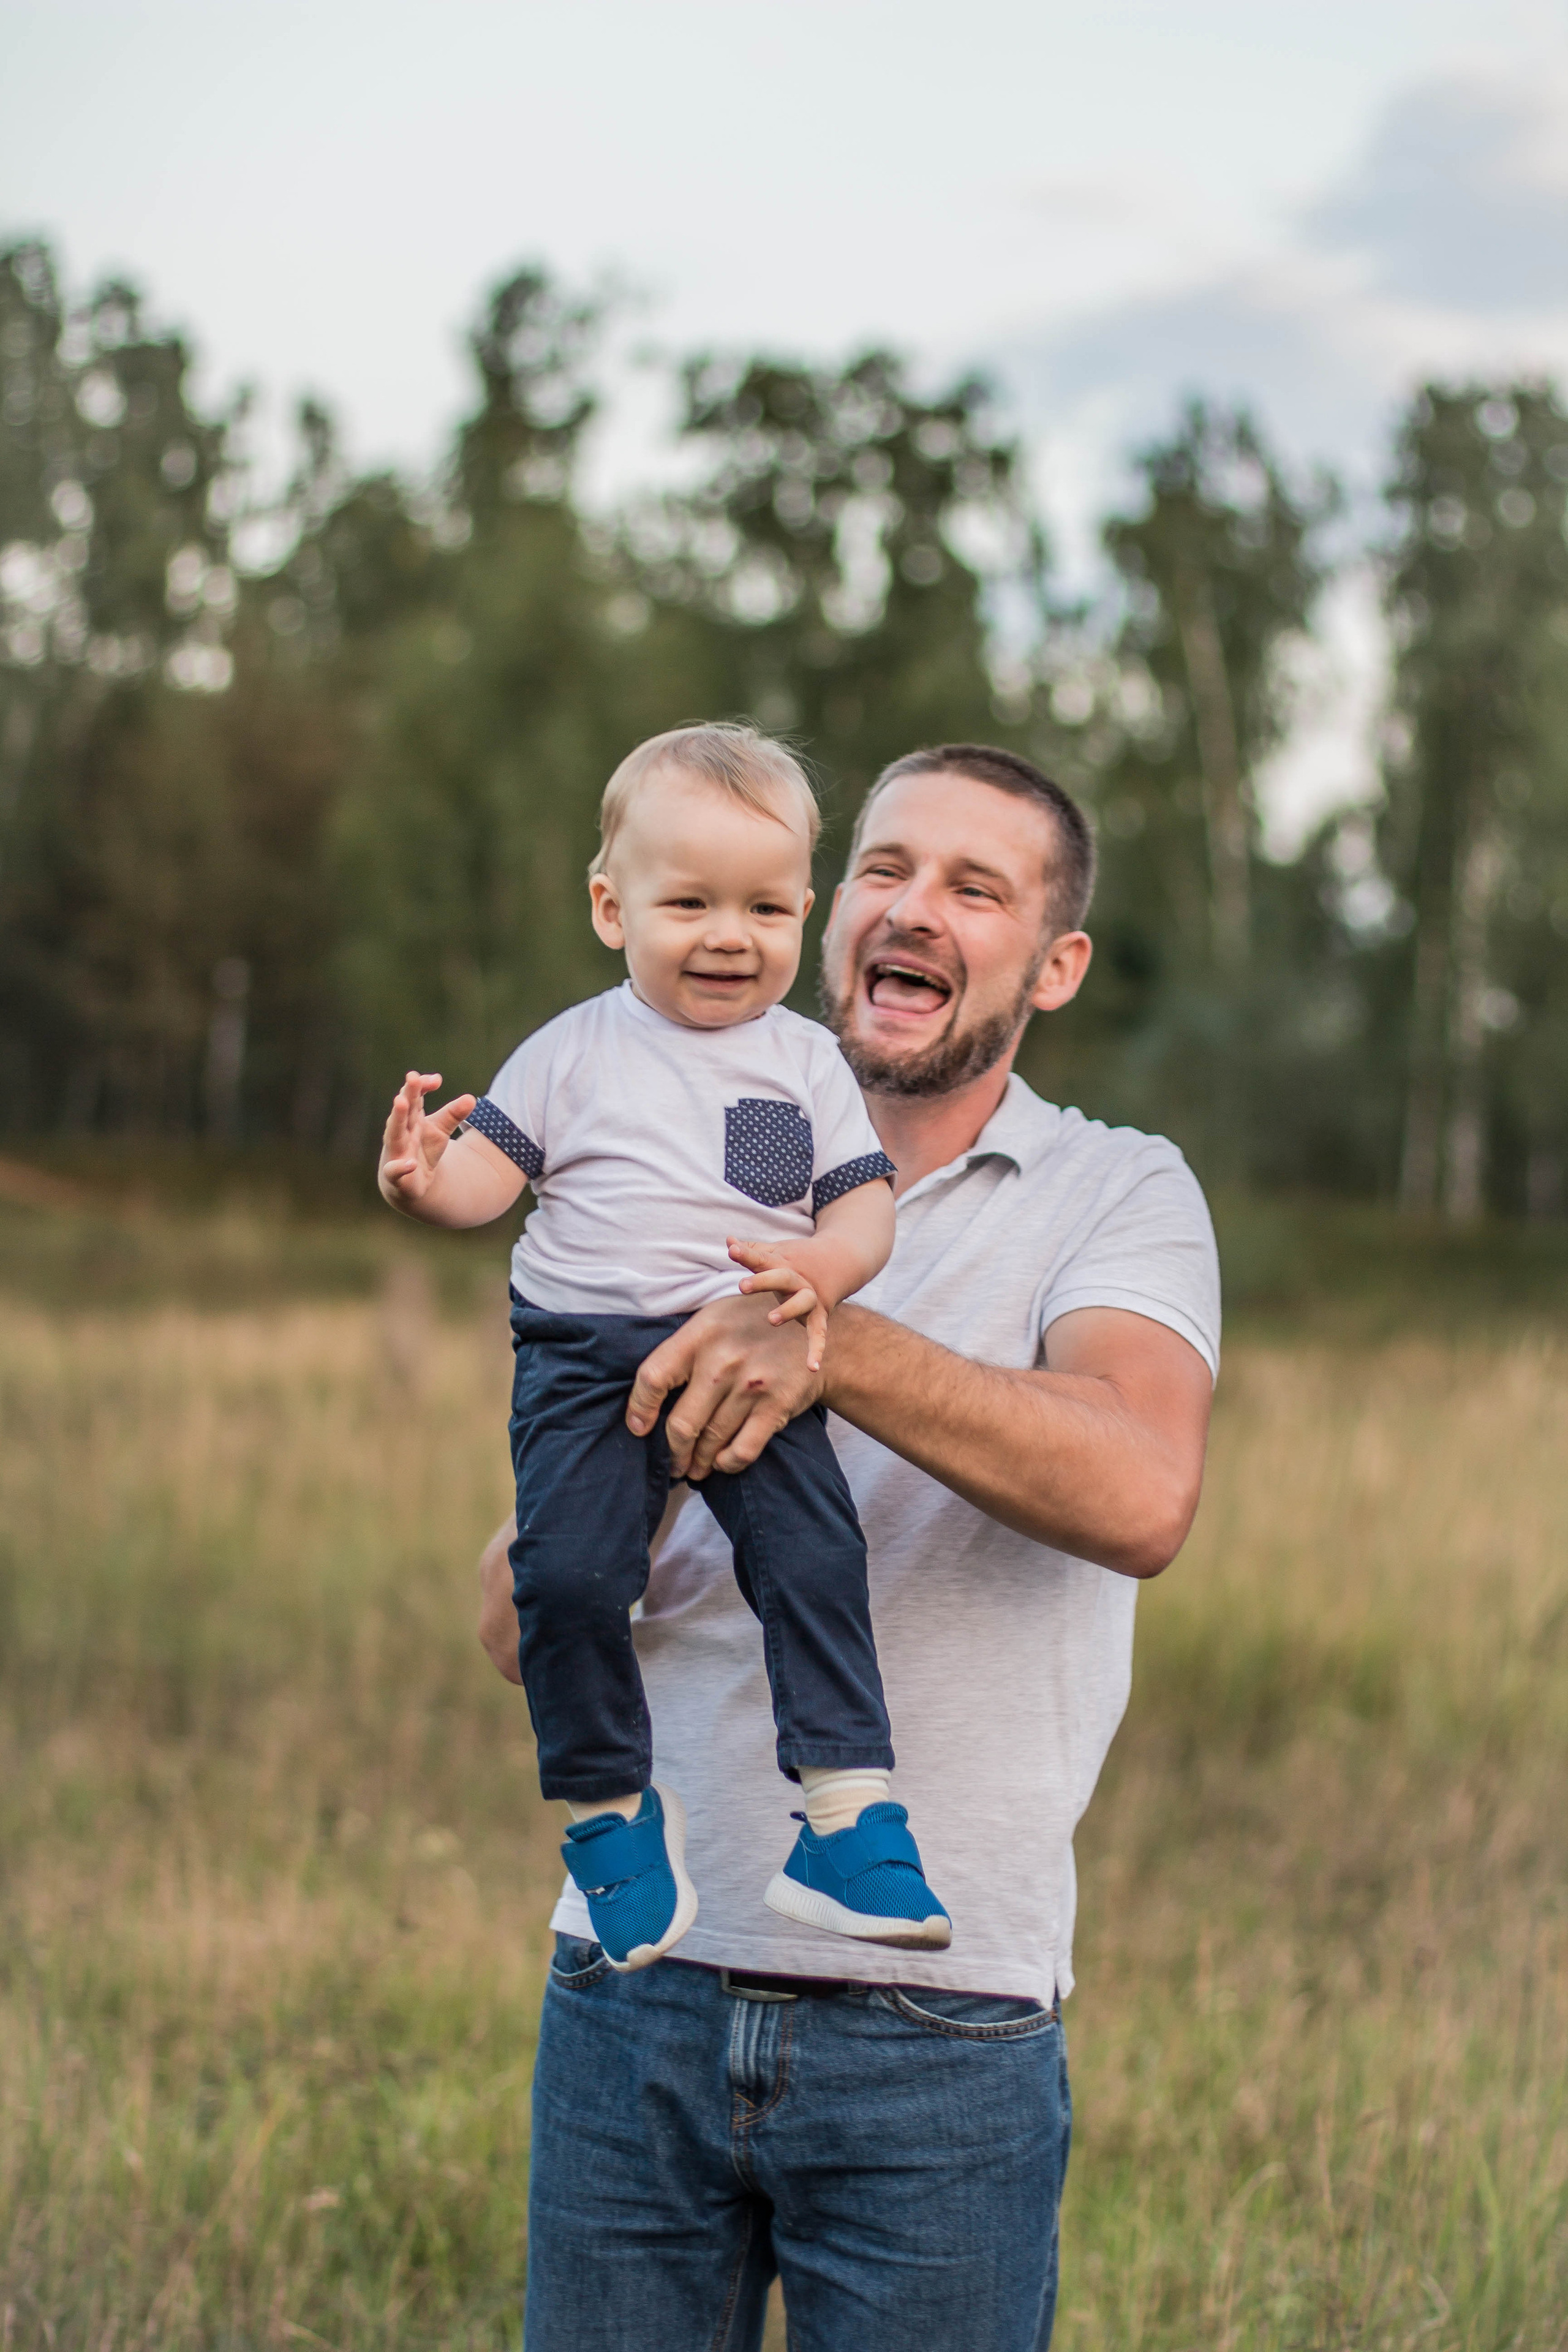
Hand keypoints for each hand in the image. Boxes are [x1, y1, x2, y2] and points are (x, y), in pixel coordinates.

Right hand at [378, 1071, 476, 1208]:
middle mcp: (400, 1132)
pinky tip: (410, 1164)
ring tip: (401, 1102)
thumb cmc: (422, 1149)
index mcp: (411, 1119)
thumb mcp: (440, 1130)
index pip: (414, 1098)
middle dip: (408, 1093)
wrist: (409, 1182)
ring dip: (397, 1118)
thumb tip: (472, 1098)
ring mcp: (395, 1153)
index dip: (422, 1086)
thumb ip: (453, 1114)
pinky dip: (400, 1167)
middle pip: (404, 1111)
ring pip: (394, 1134)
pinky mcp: (395, 1176)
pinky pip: (395, 1171)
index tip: (436, 1080)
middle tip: (412, 1077)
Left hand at [626, 1292, 821, 1479]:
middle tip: (672, 1463)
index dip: (639, 1409)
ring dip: (699, 1463)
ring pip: (712, 1441)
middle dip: (673, 1452)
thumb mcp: (713, 1318)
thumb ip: (683, 1349)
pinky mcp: (776, 1405)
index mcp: (700, 1334)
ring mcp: (751, 1384)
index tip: (638, 1428)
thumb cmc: (751, 1324)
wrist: (811, 1327)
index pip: (653, 1379)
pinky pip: (743, 1450)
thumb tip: (646, 1398)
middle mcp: (723, 1360)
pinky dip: (728, 1464)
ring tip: (694, 1470)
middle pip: (682, 1423)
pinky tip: (722, 1463)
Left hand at [728, 1238, 827, 1370]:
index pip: (762, 1258)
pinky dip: (817, 1350)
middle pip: (782, 1278)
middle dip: (763, 1281)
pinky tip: (813, 1368)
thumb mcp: (776, 1252)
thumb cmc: (797, 1259)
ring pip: (802, 1302)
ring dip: (788, 1310)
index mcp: (784, 1262)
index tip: (732, 1249)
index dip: (746, 1254)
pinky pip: (819, 1333)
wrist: (839, 1260)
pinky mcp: (819, 1316)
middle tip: (742, 1286)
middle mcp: (798, 1279)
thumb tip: (728, 1240)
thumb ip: (752, 1250)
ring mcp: (810, 1298)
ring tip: (771, 1320)